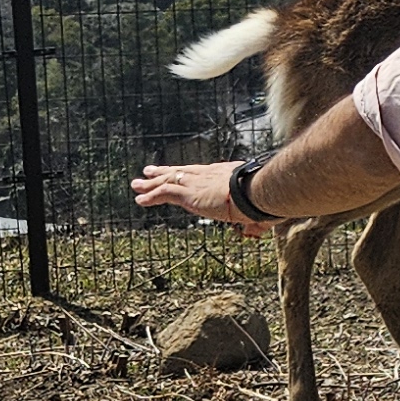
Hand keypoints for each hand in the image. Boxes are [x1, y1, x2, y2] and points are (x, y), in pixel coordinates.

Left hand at [133, 158, 258, 227]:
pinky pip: (164, 193)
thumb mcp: (258, 205)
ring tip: (137, 185)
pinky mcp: (189, 193)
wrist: (256, 190)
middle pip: (180, 172)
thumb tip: (260, 229)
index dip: (187, 173)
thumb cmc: (263, 197)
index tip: (180, 172)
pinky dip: (151, 197)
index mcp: (223, 174)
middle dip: (164, 172)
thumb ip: (255, 218)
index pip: (200, 173)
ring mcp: (197, 183)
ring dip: (151, 184)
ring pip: (168, 180)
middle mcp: (207, 174)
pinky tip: (140, 200)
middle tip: (150, 171)